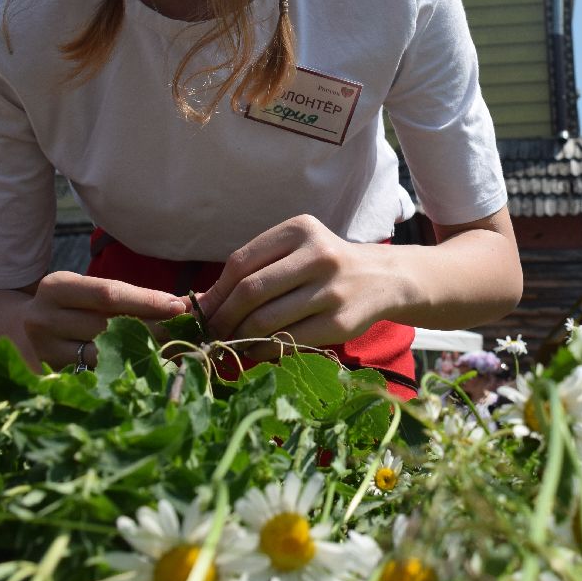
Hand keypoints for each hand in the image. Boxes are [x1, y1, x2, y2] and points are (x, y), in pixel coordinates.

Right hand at [18, 271, 189, 369]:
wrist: (17, 330)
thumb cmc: (69, 306)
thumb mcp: (88, 291)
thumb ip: (131, 296)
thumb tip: (186, 303)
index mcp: (55, 287)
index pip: (108, 294)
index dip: (147, 301)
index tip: (179, 306)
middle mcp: (44, 319)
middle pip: (109, 326)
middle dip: (153, 328)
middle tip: (186, 330)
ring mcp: (44, 352)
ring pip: (105, 355)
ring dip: (144, 352)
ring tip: (175, 348)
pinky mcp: (50, 377)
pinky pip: (97, 374)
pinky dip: (126, 370)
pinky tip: (149, 367)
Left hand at [197, 214, 407, 360]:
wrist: (384, 278)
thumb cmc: (324, 266)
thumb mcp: (294, 252)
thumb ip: (253, 270)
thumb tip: (197, 303)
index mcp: (300, 229)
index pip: (241, 263)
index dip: (216, 292)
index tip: (202, 313)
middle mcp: (318, 255)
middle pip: (251, 291)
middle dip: (223, 318)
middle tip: (212, 334)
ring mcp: (332, 289)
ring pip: (267, 319)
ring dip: (240, 337)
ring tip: (230, 343)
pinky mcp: (341, 322)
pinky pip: (288, 340)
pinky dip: (263, 350)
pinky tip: (256, 350)